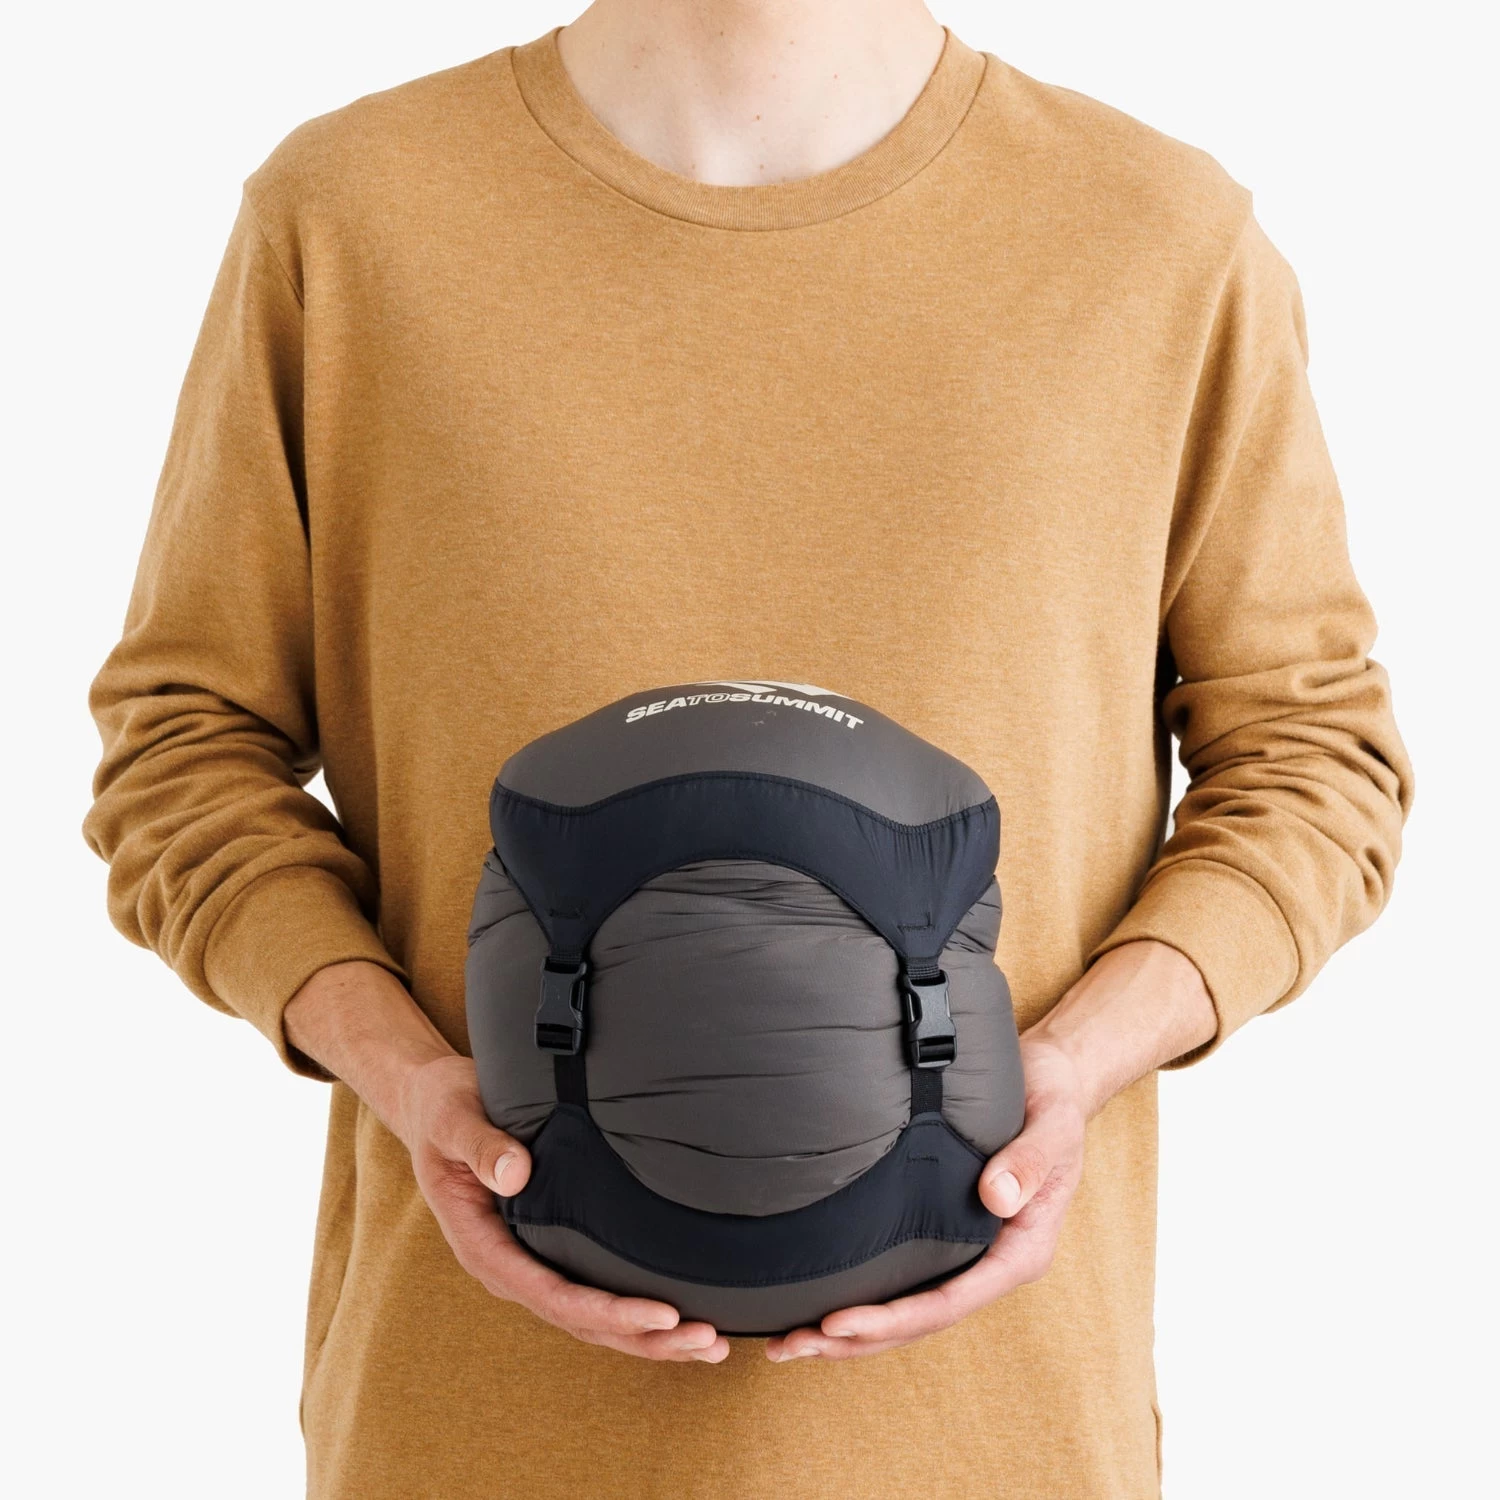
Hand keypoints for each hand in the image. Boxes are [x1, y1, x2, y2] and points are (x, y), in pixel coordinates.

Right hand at [284, 960, 729, 1363]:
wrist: (436, 1106)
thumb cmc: (446, 1110)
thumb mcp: (454, 1120)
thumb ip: (481, 1146)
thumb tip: (515, 1175)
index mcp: (484, 1247)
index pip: (552, 1295)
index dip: (607, 1311)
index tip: (660, 1314)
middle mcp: (509, 1267)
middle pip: (582, 1322)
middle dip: (645, 1336)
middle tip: (708, 1340)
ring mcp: (530, 1265)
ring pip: (592, 1320)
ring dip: (650, 1337)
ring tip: (711, 1345)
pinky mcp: (550, 1251)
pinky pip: (594, 1293)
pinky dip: (638, 1314)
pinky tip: (682, 1318)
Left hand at [765, 1034, 1084, 1359]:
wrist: (1052, 1083)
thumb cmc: (1051, 1103)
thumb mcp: (1051, 1126)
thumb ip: (1028, 1162)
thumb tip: (997, 1197)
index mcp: (1021, 1251)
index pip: (949, 1301)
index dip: (892, 1318)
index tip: (836, 1322)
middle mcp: (993, 1264)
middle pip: (919, 1322)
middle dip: (856, 1339)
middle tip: (791, 1345)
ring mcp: (969, 1255)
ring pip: (908, 1311)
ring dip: (851, 1334)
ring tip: (789, 1343)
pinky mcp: (947, 1237)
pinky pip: (905, 1280)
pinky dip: (865, 1297)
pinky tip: (819, 1304)